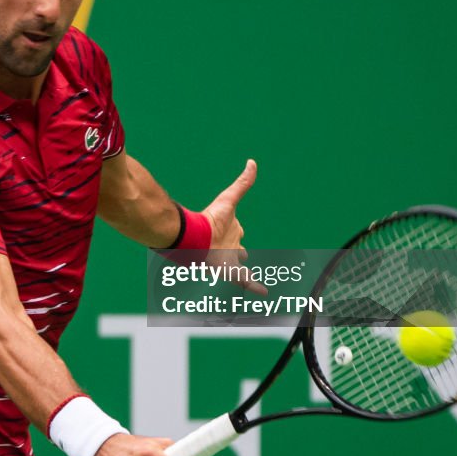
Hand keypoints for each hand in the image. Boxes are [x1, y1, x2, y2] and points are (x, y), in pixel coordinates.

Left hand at [201, 159, 265, 294]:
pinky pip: (245, 281)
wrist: (194, 239)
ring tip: (252, 280)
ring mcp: (230, 260)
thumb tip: (252, 163)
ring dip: (245, 272)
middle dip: (239, 252)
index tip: (239, 232)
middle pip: (238, 250)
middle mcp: (230, 245)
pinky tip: (263, 292)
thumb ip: (242, 183)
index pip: (238, 231)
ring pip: (241, 267)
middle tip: (242, 255)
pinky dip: (255, 287)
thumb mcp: (229, 200)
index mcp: (230, 229)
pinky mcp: (230, 272)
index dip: (238, 231)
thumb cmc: (209, 219)